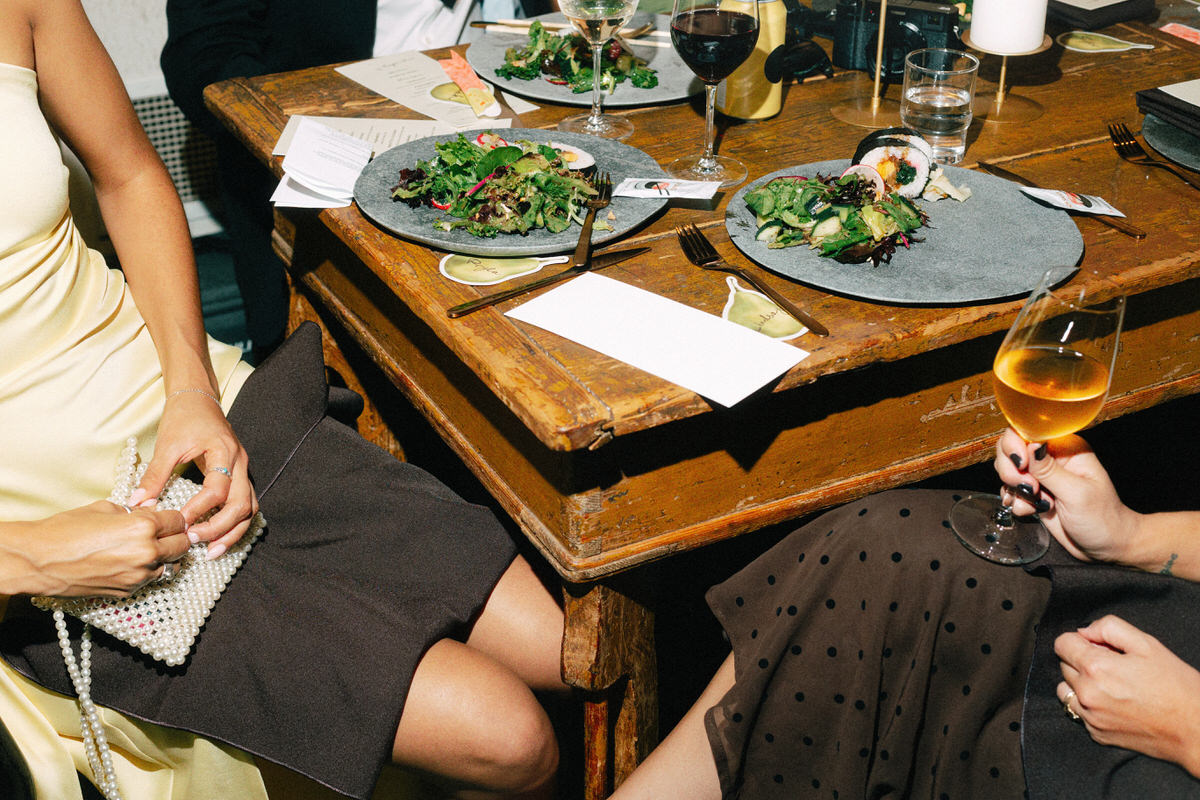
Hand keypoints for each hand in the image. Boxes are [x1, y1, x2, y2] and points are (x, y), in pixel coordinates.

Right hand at [17, 501, 189, 596]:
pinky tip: (134, 562)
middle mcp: (147, 553)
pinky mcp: (127, 592)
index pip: (178, 521)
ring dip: (166, 556)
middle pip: (182, 545)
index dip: (175, 518)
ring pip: (170, 566)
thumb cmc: (65, 530)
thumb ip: (134, 511)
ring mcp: (138, 576)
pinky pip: (150, 580)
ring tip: (152, 548)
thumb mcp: (104, 508)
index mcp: (143, 527)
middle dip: (178, 537)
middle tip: (169, 533)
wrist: (38, 561)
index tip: (171, 518)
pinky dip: (148, 571)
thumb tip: (151, 511)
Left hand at [132, 391, 256, 555]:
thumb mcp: (166, 445)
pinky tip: (218, 536)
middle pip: (243, 505)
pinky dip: (234, 523)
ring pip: (250, 508)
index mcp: (224, 452)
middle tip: (198, 543)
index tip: (180, 524)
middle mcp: (240, 463)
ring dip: (233, 531)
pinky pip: (246, 505)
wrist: (198, 399)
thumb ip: (154, 476)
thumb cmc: (184, 418)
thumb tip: (138, 504)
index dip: (199, 510)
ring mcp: (244, 470)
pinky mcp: (240, 476)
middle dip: (221, 529)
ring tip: (213, 551)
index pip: (218, 489)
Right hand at [993, 428, 1136, 563]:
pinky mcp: (1034, 493)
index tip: (1021, 465)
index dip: (1016, 444)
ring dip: (1013, 487)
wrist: (1107, 546)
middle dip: (1011, 469)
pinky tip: (1028, 510)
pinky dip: (1014, 500)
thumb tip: (1030, 445)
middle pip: (1011, 448)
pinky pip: (1010, 489)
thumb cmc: (1102, 518)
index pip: (1029, 430)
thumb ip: (1049, 471)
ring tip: (1034, 502)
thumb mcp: (1076, 493)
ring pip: (1008, 469)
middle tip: (1028, 488)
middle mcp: (1051, 457)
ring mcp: (1041, 476)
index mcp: (1066, 448)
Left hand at [1056, 615, 1199, 776]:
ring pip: (1066, 689)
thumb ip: (1109, 628)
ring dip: (1080, 683)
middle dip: (1082, 660)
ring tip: (1110, 684)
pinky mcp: (1096, 734)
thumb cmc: (1176, 685)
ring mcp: (1090, 717)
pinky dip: (1088, 704)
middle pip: (1064, 665)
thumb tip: (1084, 631)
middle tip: (1113, 665)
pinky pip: (1078, 711)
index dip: (1080, 640)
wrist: (1195, 729)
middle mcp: (1087, 694)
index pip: (1062, 643)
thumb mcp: (1147, 644)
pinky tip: (1114, 702)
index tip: (1098, 646)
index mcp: (1096, 668)